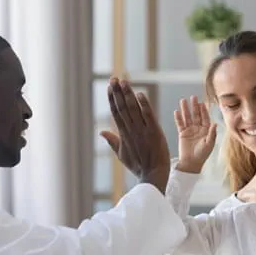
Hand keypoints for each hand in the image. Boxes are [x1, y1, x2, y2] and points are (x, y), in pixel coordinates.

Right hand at [101, 78, 169, 193]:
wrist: (153, 176)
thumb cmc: (138, 166)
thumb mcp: (122, 154)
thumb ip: (112, 141)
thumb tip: (101, 132)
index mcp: (123, 134)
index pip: (116, 112)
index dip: (112, 99)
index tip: (110, 87)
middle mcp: (131, 130)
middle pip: (122, 108)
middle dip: (117, 92)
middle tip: (114, 79)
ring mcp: (142, 131)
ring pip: (133, 109)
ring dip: (128, 94)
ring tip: (124, 82)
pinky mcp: (154, 132)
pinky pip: (148, 116)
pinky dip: (144, 105)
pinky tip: (140, 94)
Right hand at [174, 95, 216, 173]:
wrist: (191, 163)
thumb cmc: (202, 155)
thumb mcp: (209, 144)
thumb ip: (212, 134)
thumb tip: (215, 124)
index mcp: (206, 130)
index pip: (205, 118)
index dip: (203, 110)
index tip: (202, 103)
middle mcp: (198, 128)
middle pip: (196, 115)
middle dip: (194, 106)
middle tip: (193, 97)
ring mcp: (190, 130)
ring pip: (187, 117)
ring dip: (185, 109)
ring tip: (183, 101)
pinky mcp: (182, 133)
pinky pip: (180, 124)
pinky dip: (178, 118)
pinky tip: (177, 111)